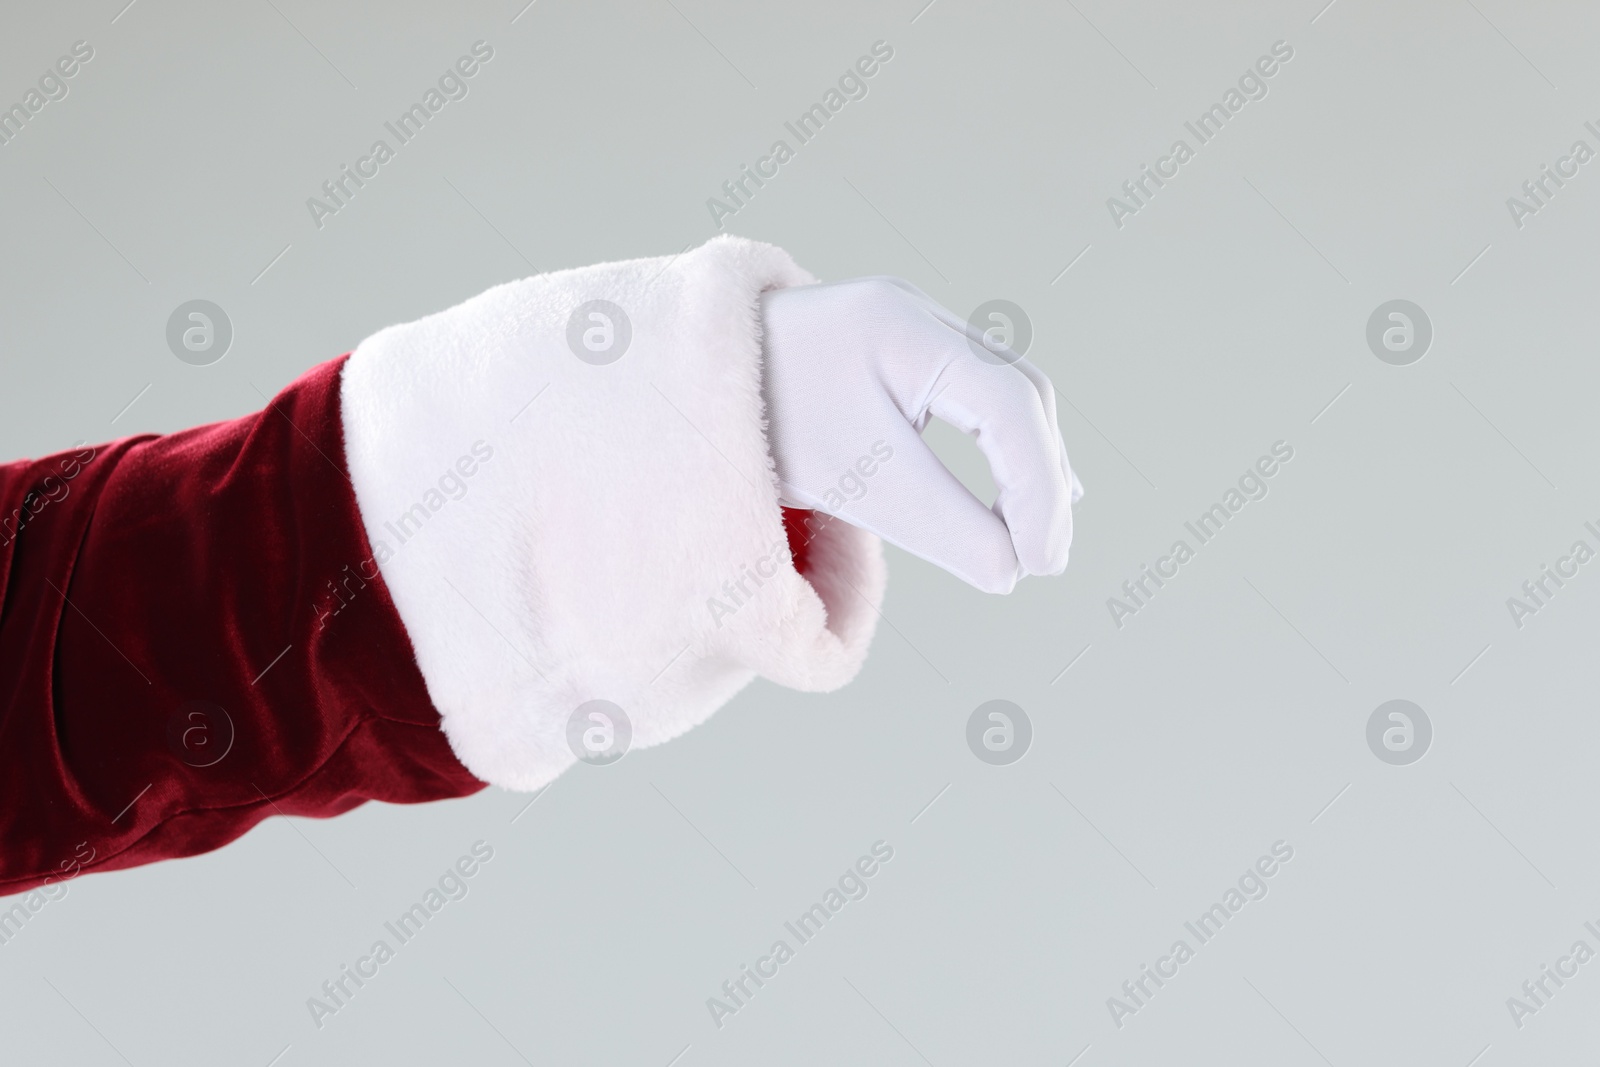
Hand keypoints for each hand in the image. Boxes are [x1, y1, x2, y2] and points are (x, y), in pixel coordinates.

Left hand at [760, 277, 1082, 593]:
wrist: (675, 382)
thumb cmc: (755, 423)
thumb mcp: (849, 479)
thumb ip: (938, 523)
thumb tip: (1009, 571)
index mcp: (902, 327)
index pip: (1009, 405)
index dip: (1038, 488)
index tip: (1040, 565)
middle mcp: (914, 313)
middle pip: (1018, 393)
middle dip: (1041, 479)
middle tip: (1044, 561)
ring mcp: (906, 327)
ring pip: (1002, 395)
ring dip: (1027, 466)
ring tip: (1039, 538)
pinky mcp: (893, 354)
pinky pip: (972, 398)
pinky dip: (999, 450)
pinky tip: (1014, 498)